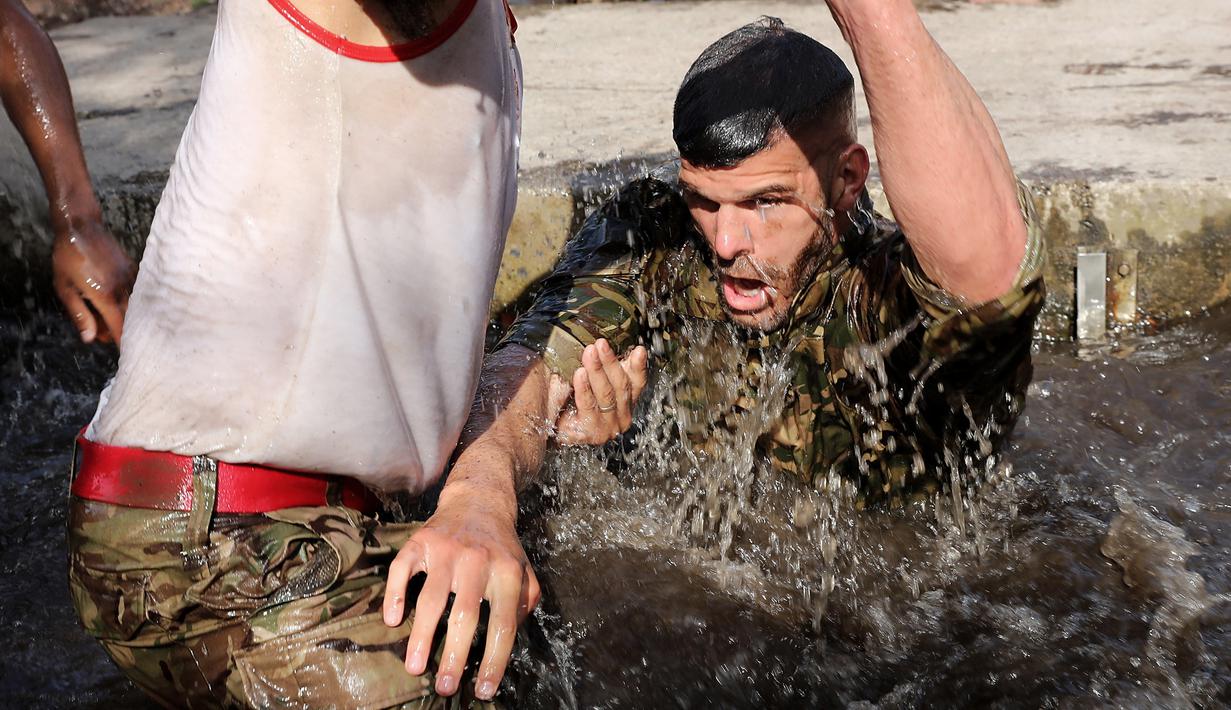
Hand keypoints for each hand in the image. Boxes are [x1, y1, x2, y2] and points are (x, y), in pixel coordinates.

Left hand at [51, 218, 133, 344]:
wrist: (82, 227)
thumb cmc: (68, 257)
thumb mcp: (64, 288)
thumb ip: (79, 314)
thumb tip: (89, 338)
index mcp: (104, 295)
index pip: (119, 327)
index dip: (122, 342)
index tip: (127, 354)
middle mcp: (122, 289)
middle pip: (129, 320)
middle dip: (119, 330)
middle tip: (102, 333)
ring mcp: (131, 278)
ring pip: (134, 307)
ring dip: (123, 315)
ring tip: (103, 315)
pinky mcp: (134, 270)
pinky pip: (136, 293)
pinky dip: (128, 302)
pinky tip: (115, 301)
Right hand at [382, 494, 539, 699]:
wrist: (479, 501)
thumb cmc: (502, 547)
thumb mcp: (524, 570)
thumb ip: (526, 602)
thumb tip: (512, 634)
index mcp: (506, 572)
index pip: (503, 624)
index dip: (494, 660)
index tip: (483, 689)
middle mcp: (476, 561)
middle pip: (464, 616)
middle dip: (453, 656)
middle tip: (445, 687)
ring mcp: (446, 551)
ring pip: (431, 599)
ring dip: (421, 637)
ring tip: (414, 668)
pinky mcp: (420, 542)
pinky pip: (403, 571)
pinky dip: (395, 596)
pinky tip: (392, 621)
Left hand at [554, 339, 648, 444]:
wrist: (552, 430)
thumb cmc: (572, 403)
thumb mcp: (591, 382)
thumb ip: (603, 369)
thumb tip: (605, 345)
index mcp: (625, 402)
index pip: (637, 382)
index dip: (638, 366)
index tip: (638, 351)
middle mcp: (621, 416)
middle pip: (621, 386)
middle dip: (610, 362)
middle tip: (601, 344)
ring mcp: (607, 426)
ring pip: (606, 395)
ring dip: (597, 371)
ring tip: (589, 353)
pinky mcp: (591, 432)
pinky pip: (588, 406)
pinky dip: (584, 388)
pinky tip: (580, 374)